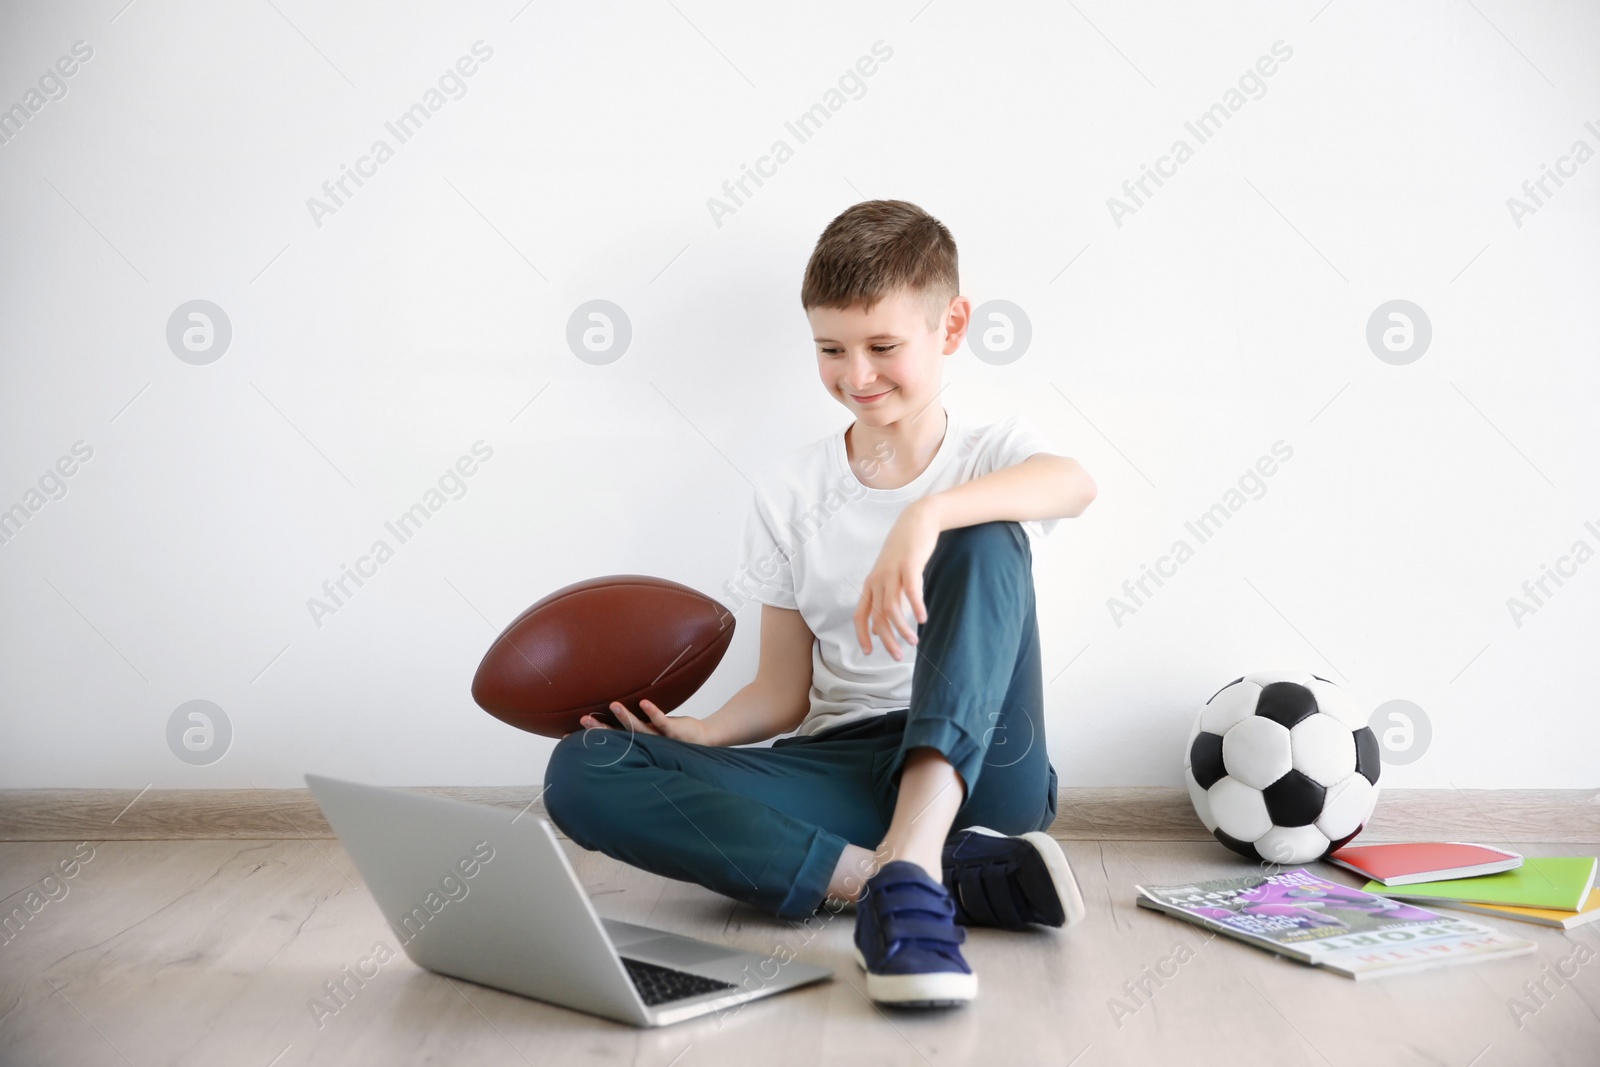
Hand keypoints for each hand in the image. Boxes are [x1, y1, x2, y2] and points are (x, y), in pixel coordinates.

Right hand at [572, 699, 712, 744]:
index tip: (566, 734)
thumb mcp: (648, 730)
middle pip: (618, 735)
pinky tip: (645, 702)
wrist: (699, 740)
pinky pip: (661, 720)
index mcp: (634, 741)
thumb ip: (630, 724)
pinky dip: (653, 711)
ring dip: (625, 717)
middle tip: (582, 719)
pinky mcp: (673, 730)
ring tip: (613, 705)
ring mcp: (657, 737)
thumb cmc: (670, 734)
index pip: (607, 738)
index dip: (589, 736)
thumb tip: (609, 710)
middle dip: (600, 728)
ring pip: (638, 727)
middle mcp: (643, 741)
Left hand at [854, 500, 939, 661]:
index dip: (862, 635)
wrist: (917, 520)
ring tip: (913, 642)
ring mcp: (892, 571)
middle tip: (897, 657)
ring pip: (892, 606)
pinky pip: (910, 589)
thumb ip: (884, 600)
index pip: (860, 615)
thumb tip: (877, 628)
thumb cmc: (904, 551)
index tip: (869, 653)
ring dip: (901, 627)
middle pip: (877, 616)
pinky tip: (923, 619)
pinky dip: (915, 605)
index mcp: (871, 584)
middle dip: (886, 639)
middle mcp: (878, 579)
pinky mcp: (909, 563)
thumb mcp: (889, 576)